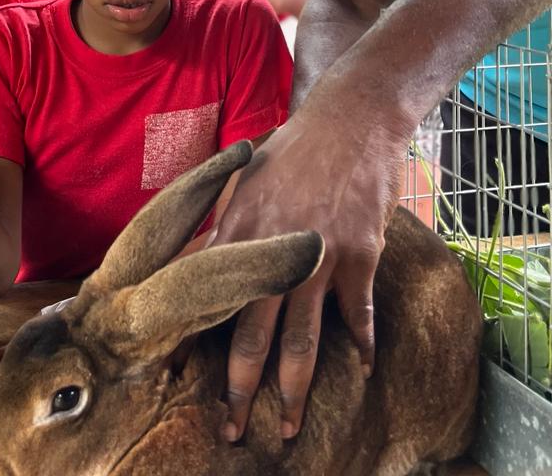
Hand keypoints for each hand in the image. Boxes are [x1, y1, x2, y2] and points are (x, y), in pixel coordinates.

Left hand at [211, 79, 406, 441]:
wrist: (351, 120)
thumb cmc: (292, 147)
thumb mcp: (243, 179)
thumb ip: (221, 225)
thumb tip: (194, 264)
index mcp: (237, 230)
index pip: (212, 299)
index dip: (200, 343)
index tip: (189, 378)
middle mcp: (273, 250)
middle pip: (255, 335)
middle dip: (243, 389)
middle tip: (236, 430)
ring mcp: (319, 257)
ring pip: (303, 339)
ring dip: (294, 389)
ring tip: (287, 425)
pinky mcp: (359, 256)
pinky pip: (359, 314)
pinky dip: (362, 345)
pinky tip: (362, 369)